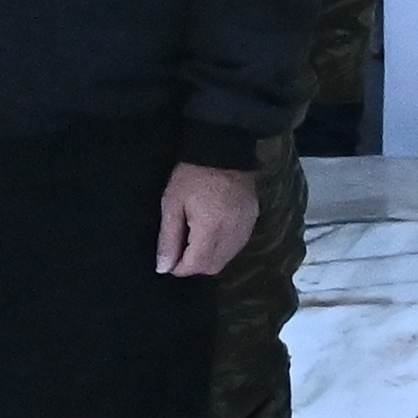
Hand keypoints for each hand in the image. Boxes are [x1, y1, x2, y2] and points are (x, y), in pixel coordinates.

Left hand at [156, 162, 259, 277]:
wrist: (225, 149)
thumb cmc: (192, 176)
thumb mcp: (172, 204)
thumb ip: (168, 239)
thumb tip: (164, 268)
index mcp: (210, 231)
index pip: (194, 266)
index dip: (177, 267)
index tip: (168, 257)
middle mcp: (232, 235)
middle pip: (212, 267)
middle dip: (193, 265)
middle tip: (180, 248)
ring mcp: (245, 228)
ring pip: (226, 259)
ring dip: (209, 258)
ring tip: (195, 239)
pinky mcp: (253, 220)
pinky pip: (237, 246)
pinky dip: (223, 248)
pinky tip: (213, 233)